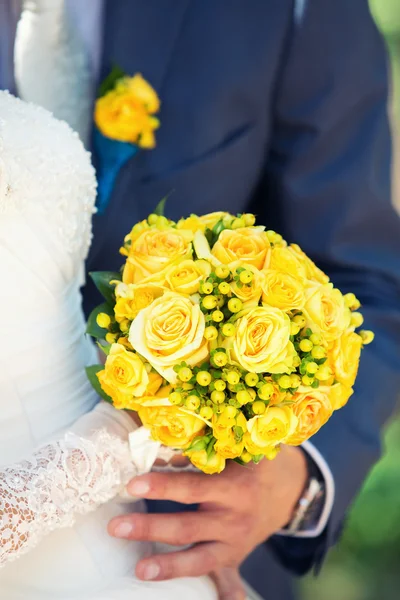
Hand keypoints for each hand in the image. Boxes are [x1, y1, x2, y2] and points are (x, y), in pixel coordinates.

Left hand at [108, 446, 306, 590]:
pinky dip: (220, 593)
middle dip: (150, 528)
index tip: (132, 485)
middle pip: (187, 527)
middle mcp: (234, 518)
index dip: (163, 486)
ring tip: (139, 568)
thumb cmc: (249, 463)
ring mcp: (235, 543)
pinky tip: (207, 598)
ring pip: (198, 558)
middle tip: (116, 526)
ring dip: (168, 567)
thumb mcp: (236, 452)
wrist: (285, 490)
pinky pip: (219, 576)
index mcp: (233, 487)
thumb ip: (206, 454)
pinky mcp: (234, 558)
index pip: (192, 487)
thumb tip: (163, 450)